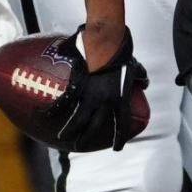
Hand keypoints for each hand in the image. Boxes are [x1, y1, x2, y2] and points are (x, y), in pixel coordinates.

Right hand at [60, 24, 144, 151]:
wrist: (107, 43)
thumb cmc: (121, 54)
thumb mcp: (135, 68)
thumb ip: (140, 77)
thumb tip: (144, 82)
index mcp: (120, 99)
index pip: (121, 125)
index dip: (120, 138)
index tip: (117, 148)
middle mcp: (105, 102)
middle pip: (95, 127)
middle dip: (88, 139)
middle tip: (80, 145)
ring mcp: (90, 96)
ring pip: (78, 120)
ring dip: (70, 130)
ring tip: (62, 137)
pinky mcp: (78, 86)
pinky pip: (65, 101)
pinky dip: (55, 108)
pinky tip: (47, 114)